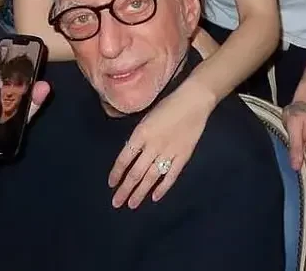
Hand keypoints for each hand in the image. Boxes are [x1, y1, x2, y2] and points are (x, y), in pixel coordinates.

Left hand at [108, 80, 214, 208]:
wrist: (193, 101)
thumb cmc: (168, 105)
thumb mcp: (147, 118)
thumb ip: (139, 137)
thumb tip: (130, 155)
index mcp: (141, 134)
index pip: (124, 158)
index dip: (116, 173)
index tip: (111, 184)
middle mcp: (152, 146)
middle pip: (135, 172)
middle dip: (125, 189)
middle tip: (116, 203)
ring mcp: (168, 153)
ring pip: (151, 177)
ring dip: (140, 192)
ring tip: (131, 205)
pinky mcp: (183, 156)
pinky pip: (171, 175)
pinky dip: (163, 188)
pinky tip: (155, 197)